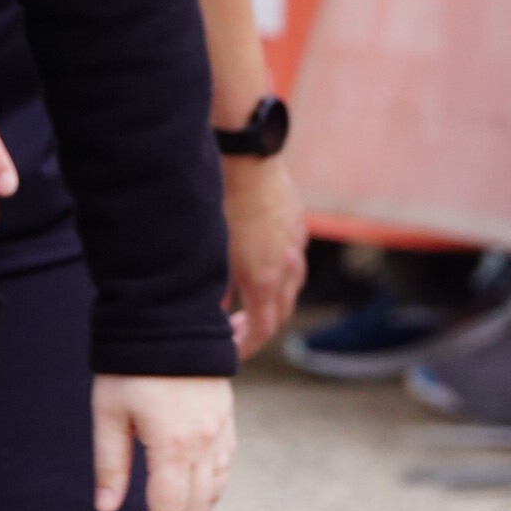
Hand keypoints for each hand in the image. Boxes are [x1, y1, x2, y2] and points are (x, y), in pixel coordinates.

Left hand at [91, 372, 236, 510]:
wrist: (169, 320)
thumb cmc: (130, 366)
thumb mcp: (108, 413)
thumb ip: (110, 464)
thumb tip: (106, 510)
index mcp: (172, 445)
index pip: (167, 510)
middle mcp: (203, 444)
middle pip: (194, 510)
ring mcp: (220, 433)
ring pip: (213, 494)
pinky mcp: (226, 422)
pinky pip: (223, 471)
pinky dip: (209, 496)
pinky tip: (192, 504)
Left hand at [219, 153, 306, 359]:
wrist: (248, 157)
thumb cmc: (222, 203)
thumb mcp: (211, 251)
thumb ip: (216, 287)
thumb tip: (218, 308)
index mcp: (264, 280)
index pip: (262, 331)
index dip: (246, 347)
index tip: (231, 353)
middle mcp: (288, 267)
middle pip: (280, 314)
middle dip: (258, 328)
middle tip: (234, 330)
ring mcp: (297, 245)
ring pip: (291, 287)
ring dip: (271, 301)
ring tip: (247, 300)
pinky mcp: (299, 225)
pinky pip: (294, 259)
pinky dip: (279, 273)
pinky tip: (259, 262)